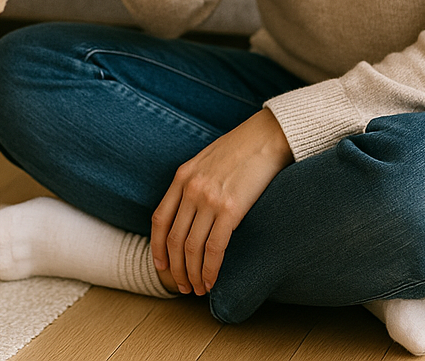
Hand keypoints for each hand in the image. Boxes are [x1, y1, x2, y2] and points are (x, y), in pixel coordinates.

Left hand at [151, 108, 292, 294]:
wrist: (266, 136)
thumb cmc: (241, 148)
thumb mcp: (206, 160)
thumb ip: (194, 183)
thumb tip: (190, 211)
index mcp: (182, 176)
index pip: (159, 219)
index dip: (157, 247)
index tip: (161, 266)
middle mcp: (191, 188)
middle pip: (174, 238)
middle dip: (175, 268)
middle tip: (181, 286)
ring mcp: (209, 199)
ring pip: (192, 247)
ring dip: (192, 274)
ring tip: (196, 289)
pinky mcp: (231, 209)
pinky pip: (214, 247)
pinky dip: (210, 269)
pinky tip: (211, 281)